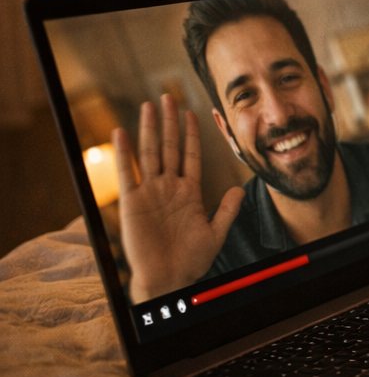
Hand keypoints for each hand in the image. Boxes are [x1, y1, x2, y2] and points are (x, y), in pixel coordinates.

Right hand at [114, 93, 243, 304]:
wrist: (170, 279)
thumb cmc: (191, 260)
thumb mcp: (216, 232)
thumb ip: (226, 210)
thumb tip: (239, 189)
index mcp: (189, 191)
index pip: (190, 155)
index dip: (191, 134)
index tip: (193, 113)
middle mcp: (168, 187)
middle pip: (170, 147)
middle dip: (170, 122)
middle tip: (168, 96)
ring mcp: (150, 193)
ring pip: (151, 153)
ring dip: (150, 129)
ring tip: (150, 105)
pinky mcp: (132, 202)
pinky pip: (127, 172)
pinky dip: (124, 152)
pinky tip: (121, 132)